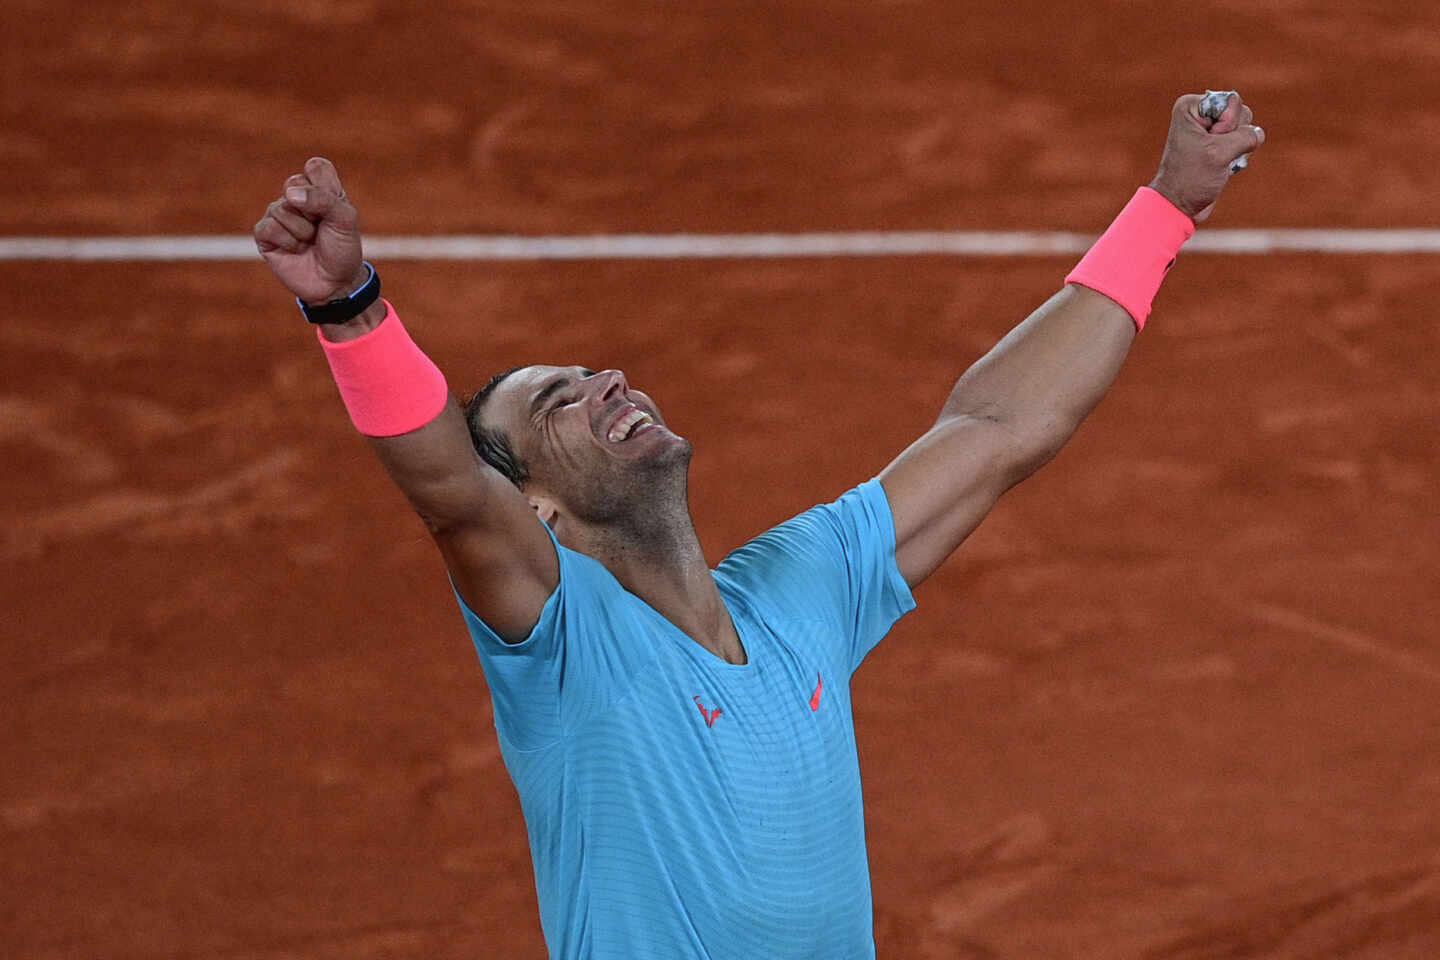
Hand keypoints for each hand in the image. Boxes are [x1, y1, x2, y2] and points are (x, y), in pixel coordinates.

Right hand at [253, 157, 366, 303]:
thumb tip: (290, 195)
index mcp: (319, 188)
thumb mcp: (345, 220)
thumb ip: (323, 199)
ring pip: (281, 208)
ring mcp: (278, 214)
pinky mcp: (265, 234)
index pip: (315, 167)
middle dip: (313, 211)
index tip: (335, 207)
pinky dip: (289, 242)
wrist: (335, 283)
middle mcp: (296, 198)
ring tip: (310, 242)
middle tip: (320, 227)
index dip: (325, 188)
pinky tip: (296, 250)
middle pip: (293, 184)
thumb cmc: (342, 249)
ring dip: (302, 231)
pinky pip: (270, 227)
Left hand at [1148, 91, 1264, 223]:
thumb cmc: (1191, 178)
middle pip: (1241, 112)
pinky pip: (1244, 142)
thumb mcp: (1220, 152)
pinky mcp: (1218, 144)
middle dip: (1233, 136)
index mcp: (1190, 107)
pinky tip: (1222, 167)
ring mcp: (1210, 129)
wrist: (1179, 205)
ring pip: (1245, 127)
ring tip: (1216, 162)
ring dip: (1237, 148)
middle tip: (1212, 154)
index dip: (1227, 124)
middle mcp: (1199, 114)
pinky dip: (1238, 156)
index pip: (1232, 101)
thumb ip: (1246, 135)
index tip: (1208, 142)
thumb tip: (1258, 133)